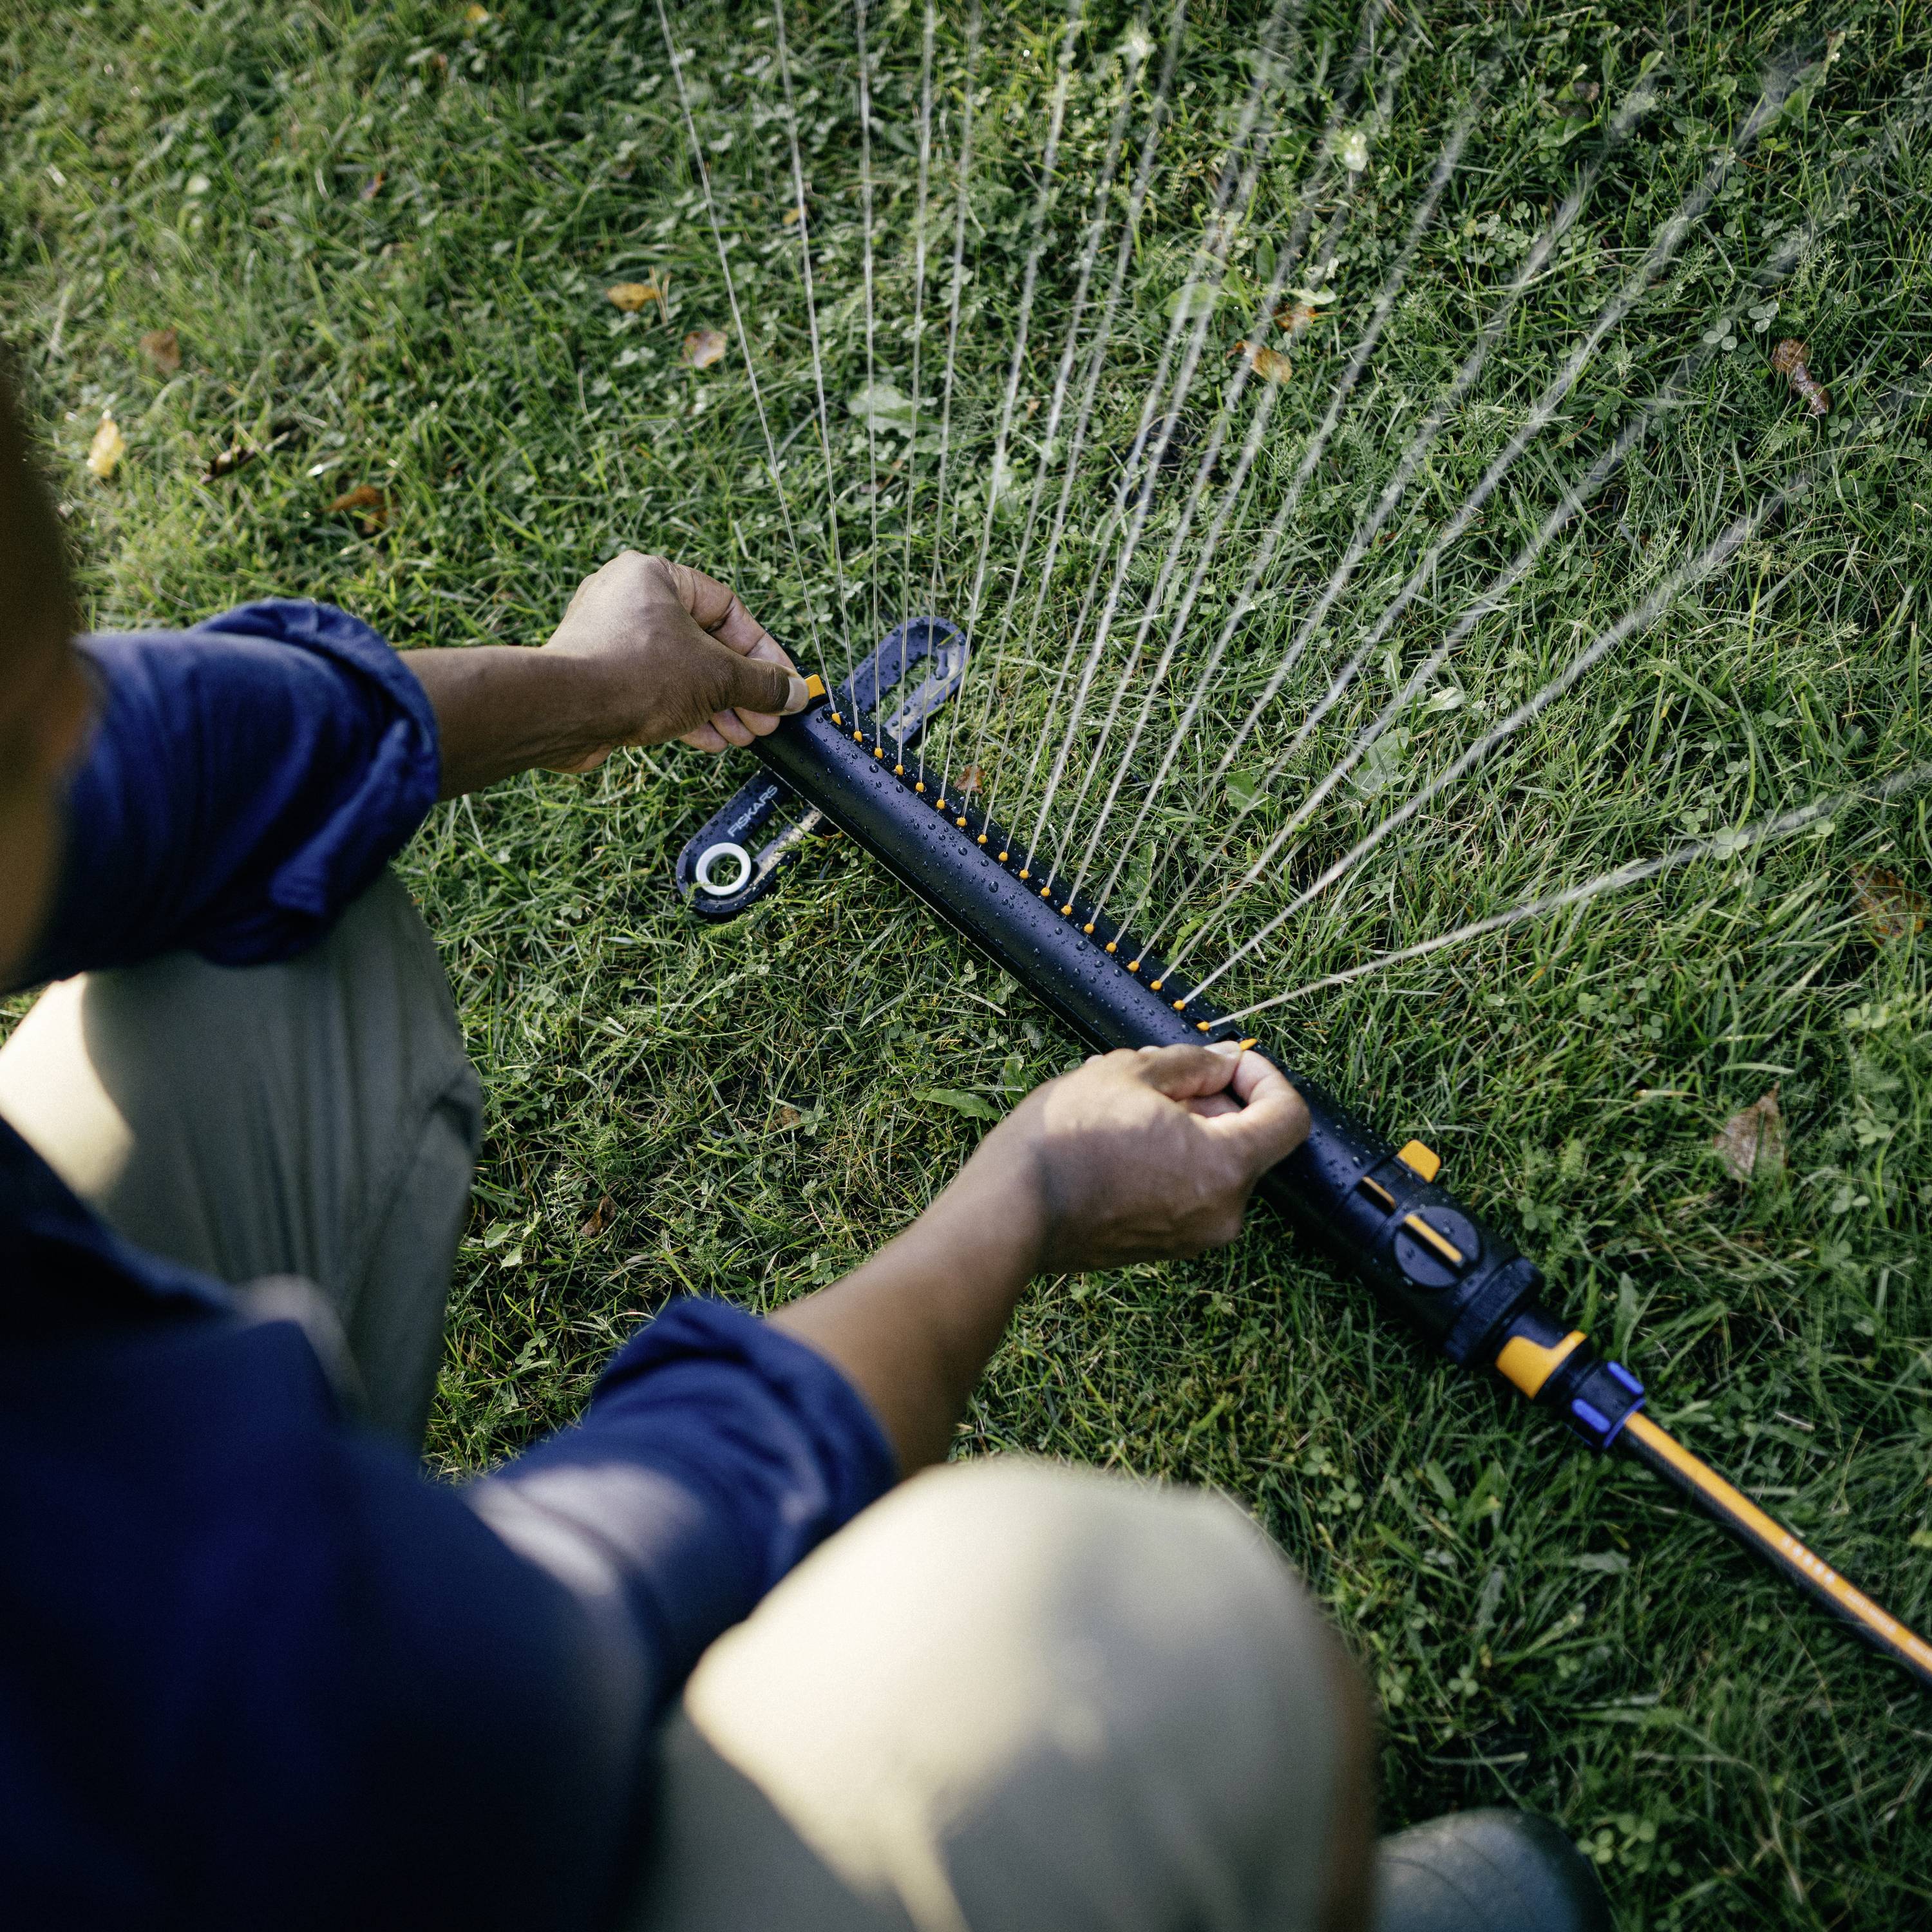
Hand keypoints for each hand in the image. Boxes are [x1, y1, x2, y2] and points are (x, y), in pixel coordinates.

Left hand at [542, 550, 809, 761]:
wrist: (564, 709)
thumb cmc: (635, 674)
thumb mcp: (717, 677)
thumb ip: (762, 684)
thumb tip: (796, 693)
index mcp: (655, 575)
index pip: (727, 608)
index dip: (762, 650)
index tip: (783, 683)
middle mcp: (629, 599)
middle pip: (704, 643)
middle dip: (739, 687)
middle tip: (766, 718)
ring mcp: (610, 638)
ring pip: (679, 670)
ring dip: (716, 706)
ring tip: (744, 735)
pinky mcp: (598, 675)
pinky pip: (653, 688)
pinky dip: (684, 712)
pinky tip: (710, 740)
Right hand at [984, 1043, 1310, 1272]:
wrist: (1008, 1211)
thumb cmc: (1065, 1139)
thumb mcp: (1131, 1072)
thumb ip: (1193, 1064)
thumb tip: (1225, 1062)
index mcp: (1227, 1167)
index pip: (1288, 1117)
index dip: (1264, 1077)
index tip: (1227, 1062)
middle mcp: (1222, 1213)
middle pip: (1248, 1142)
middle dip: (1215, 1101)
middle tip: (1161, 1077)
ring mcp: (1191, 1238)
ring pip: (1211, 1167)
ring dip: (1186, 1130)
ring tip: (1127, 1106)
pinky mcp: (1159, 1248)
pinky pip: (1185, 1194)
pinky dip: (1169, 1162)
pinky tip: (1117, 1141)